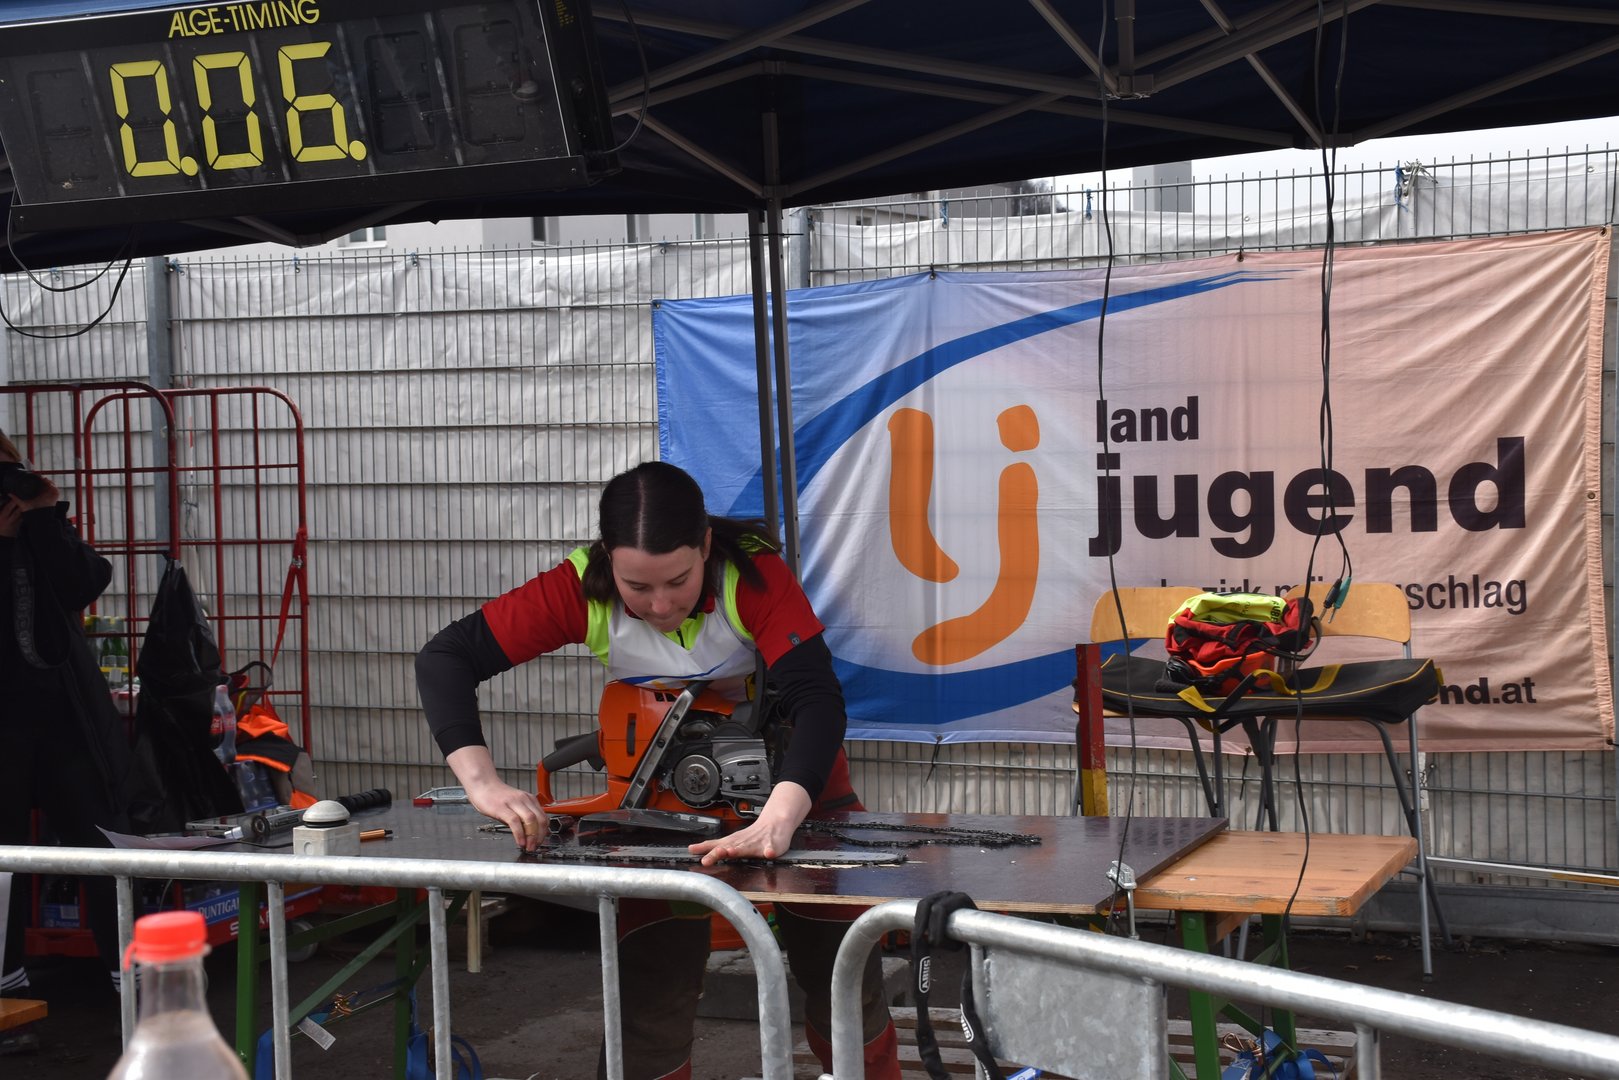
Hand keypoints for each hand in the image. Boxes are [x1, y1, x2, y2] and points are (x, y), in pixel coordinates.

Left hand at [0, 478, 59, 536]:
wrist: (40, 514)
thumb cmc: (32, 510)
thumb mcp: (22, 503)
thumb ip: (16, 499)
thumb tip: (9, 494)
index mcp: (38, 493)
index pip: (38, 484)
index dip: (36, 479)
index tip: (32, 475)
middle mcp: (45, 493)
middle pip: (44, 483)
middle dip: (41, 478)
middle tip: (37, 475)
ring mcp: (50, 493)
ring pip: (50, 484)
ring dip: (46, 480)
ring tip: (41, 477)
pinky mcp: (55, 495)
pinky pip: (54, 487)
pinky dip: (51, 484)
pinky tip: (46, 481)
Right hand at [465, 776, 548, 851]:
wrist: (482, 784)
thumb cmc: (496, 797)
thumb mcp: (514, 806)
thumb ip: (522, 818)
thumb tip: (531, 833)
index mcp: (529, 799)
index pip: (543, 817)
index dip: (544, 832)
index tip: (540, 842)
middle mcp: (524, 799)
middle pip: (540, 819)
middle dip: (540, 836)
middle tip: (535, 847)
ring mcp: (513, 802)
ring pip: (530, 820)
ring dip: (531, 836)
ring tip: (528, 846)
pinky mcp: (501, 807)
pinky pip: (515, 821)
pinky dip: (519, 834)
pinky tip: (520, 841)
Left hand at [689, 782, 810, 866]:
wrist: (775, 823)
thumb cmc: (752, 835)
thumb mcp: (731, 840)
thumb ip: (713, 846)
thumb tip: (691, 849)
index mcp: (733, 842)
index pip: (716, 846)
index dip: (707, 850)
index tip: (696, 852)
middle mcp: (743, 843)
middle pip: (729, 847)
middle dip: (720, 851)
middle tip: (709, 858)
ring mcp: (757, 843)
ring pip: (747, 846)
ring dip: (740, 849)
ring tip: (731, 852)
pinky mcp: (771, 845)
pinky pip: (771, 849)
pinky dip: (769, 851)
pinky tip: (768, 853)